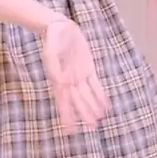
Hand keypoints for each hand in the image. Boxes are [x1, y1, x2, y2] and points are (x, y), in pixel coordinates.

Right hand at [42, 18, 108, 132]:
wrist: (59, 27)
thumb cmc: (52, 39)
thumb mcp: (51, 52)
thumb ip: (55, 67)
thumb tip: (59, 82)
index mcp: (58, 80)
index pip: (63, 101)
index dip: (67, 115)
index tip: (70, 130)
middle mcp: (69, 81)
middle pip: (78, 101)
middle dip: (84, 114)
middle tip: (92, 128)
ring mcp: (79, 75)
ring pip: (87, 95)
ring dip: (93, 107)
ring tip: (99, 120)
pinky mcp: (88, 68)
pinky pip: (95, 84)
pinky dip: (100, 95)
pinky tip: (105, 104)